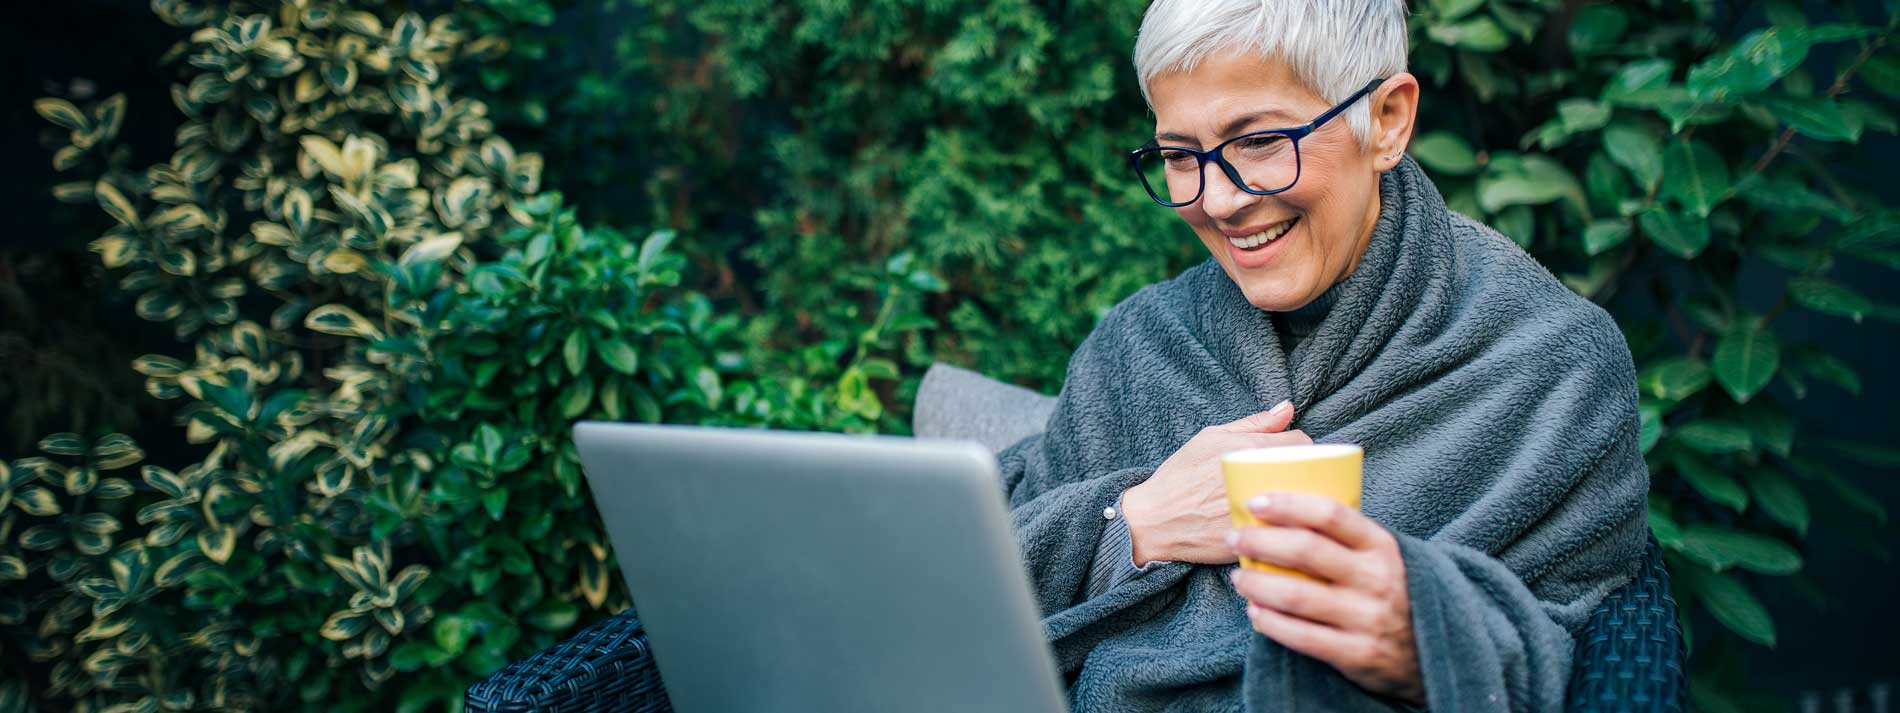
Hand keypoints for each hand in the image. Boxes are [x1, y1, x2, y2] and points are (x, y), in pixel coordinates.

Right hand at [1120, 401, 1309, 564]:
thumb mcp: (1209, 438)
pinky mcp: (1255, 539)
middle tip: (1294, 480)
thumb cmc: (1180, 477)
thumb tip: (1287, 408)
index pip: (1302, 443)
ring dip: (1303, 501)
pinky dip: (1291, 528)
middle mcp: (1255, 479)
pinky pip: (1290, 531)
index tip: (1295, 457)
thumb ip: (1252, 423)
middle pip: (1309, 472)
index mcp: (1246, 449)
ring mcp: (1256, 511)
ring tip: (1290, 502)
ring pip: (1303, 503)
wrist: (1153, 522)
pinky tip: (1282, 527)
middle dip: (1307, 475)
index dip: (1303, 449)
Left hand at [1227, 493, 1423, 704]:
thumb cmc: (1392, 593)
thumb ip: (1346, 538)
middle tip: (1234, 538)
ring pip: (1297, 595)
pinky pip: (1302, 636)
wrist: (1433, 653)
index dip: (1288, 504)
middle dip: (1260, 541)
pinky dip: (1271, 623)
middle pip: (1306, 550)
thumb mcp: (1382, 558)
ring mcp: (1367, 617)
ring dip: (1257, 584)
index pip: (1330, 514)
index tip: (1254, 502)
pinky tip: (1255, 613)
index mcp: (1381, 546)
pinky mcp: (1357, 653)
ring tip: (1238, 578)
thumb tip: (1282, 508)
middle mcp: (1377, 578)